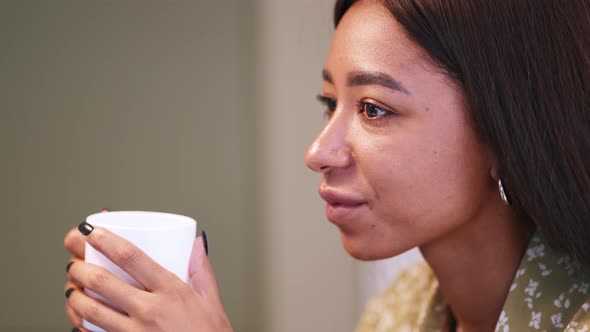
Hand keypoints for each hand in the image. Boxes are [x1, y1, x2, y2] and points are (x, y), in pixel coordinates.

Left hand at [64, 222, 231, 331]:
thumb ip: (202, 269)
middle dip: (79, 267)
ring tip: (72, 287)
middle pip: (103, 281)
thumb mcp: (212, 301)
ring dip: (74, 295)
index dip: (105, 240)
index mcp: (172, 291)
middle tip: (74, 261)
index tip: (91, 230)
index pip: (131, 257)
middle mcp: (151, 311)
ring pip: (91, 310)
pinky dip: (80, 325)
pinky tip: (78, 318)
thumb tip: (196, 242)